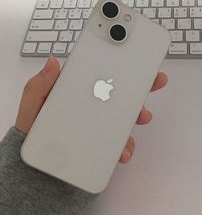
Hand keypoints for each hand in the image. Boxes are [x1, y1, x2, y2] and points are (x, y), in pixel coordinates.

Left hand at [15, 56, 167, 163]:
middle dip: (142, 84)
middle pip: (122, 90)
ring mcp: (101, 122)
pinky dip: (126, 144)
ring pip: (126, 114)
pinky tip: (124, 148)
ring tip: (142, 115)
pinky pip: (120, 140)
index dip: (119, 62)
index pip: (102, 72)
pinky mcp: (104, 141)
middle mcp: (95, 103)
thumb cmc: (34, 127)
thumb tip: (53, 61)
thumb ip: (39, 85)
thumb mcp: (33, 103)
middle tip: (155, 79)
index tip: (134, 53)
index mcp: (80, 89)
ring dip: (139, 112)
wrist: (39, 161)